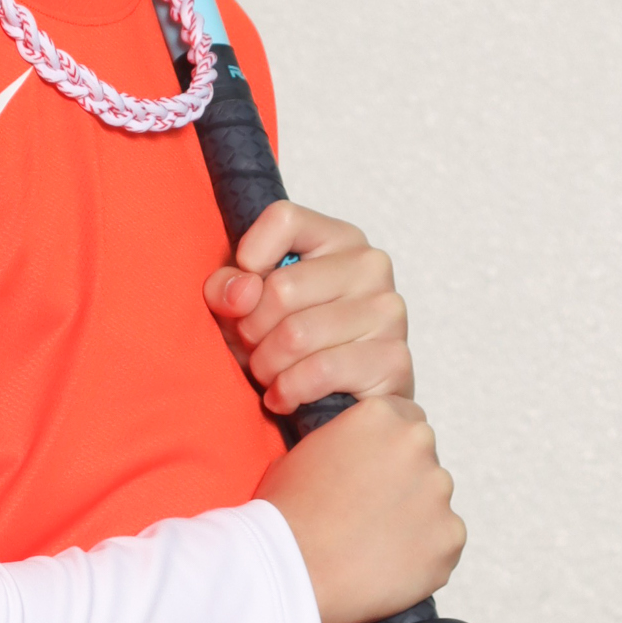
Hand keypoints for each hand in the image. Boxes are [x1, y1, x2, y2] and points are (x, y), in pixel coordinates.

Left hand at [204, 200, 412, 418]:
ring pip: (296, 335)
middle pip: (281, 288)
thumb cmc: (290, 345)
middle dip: (250, 331)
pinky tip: (284, 397)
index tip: (244, 295)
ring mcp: (388, 310)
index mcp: (338, 238)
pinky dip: (289, 391)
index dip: (248, 258)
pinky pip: (321, 370)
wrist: (341, 404)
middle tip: (252, 350)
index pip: (284, 218)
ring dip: (266, 366)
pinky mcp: (393, 359)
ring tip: (268, 375)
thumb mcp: (246, 308)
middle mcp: (371, 265)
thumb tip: (240, 293)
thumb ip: (228, 288)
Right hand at [255, 395, 465, 622]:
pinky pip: (444, 543)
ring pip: (434, 503)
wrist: (292, 568)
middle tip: (371, 512)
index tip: (375, 473)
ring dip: (414, 518)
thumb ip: (346, 444)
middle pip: (423, 459)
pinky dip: (423, 555)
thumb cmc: (288, 513)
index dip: (388, 450)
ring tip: (374, 544)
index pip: (405, 420)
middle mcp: (416, 443)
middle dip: (404, 482)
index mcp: (380, 414)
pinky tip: (387, 565)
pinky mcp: (450, 536)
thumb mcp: (304, 452)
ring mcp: (438, 491)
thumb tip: (356, 457)